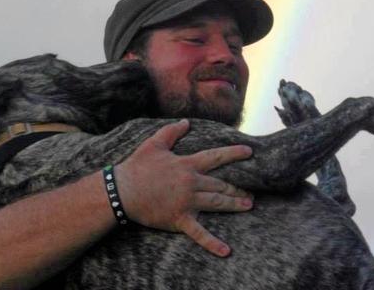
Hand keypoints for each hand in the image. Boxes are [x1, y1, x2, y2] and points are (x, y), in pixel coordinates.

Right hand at [114, 119, 253, 256]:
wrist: (122, 191)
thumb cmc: (137, 167)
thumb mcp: (154, 144)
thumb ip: (172, 131)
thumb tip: (186, 122)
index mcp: (186, 165)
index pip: (216, 157)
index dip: (233, 154)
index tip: (249, 152)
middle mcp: (191, 183)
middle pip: (220, 184)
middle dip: (237, 187)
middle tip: (252, 190)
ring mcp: (186, 202)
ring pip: (216, 203)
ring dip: (234, 204)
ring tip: (248, 205)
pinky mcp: (179, 219)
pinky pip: (199, 233)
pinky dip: (212, 243)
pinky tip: (226, 251)